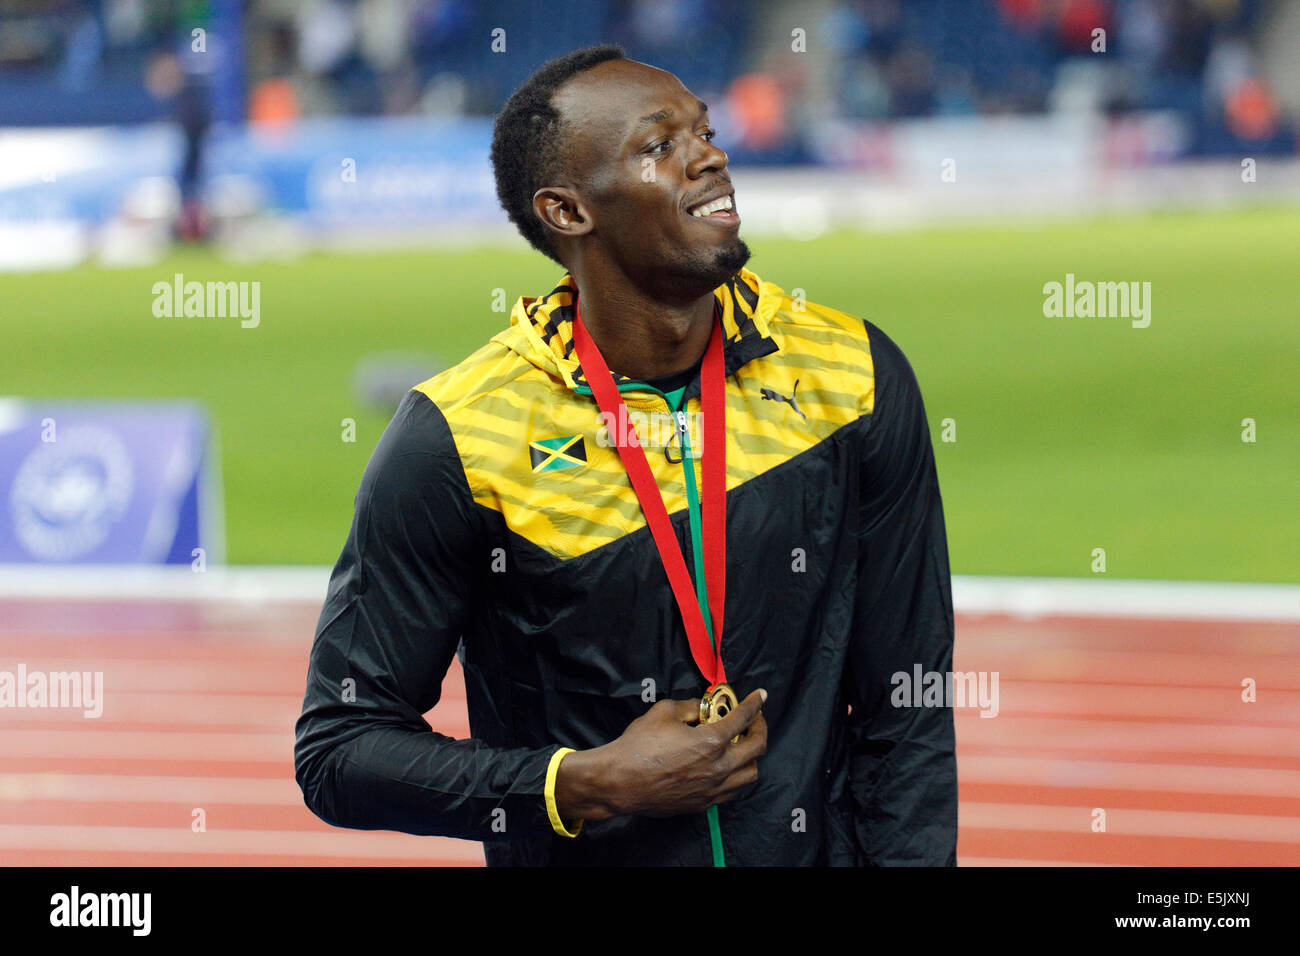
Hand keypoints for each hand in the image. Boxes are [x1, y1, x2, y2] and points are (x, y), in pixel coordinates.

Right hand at [555, 689, 767, 821]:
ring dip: (752, 757)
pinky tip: (726, 767)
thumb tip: (703, 707)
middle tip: (754, 720)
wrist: (620, 781)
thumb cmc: (639, 744)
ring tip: (741, 746)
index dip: (754, 704)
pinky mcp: (703, 804)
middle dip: (760, 729)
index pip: (743, 719)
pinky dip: (737, 776)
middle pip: (757, 749)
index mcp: (711, 742)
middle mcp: (719, 768)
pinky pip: (733, 791)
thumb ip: (691, 706)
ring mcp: (712, 789)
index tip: (761, 696)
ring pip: (750, 774)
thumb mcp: (664, 712)